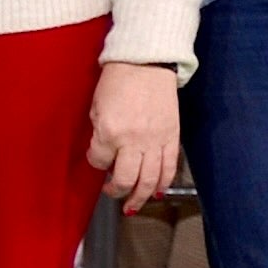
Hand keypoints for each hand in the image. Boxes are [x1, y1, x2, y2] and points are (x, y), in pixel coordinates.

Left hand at [88, 60, 181, 203]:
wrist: (147, 63)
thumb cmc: (119, 80)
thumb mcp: (97, 106)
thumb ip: (99, 133)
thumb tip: (105, 154)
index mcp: (110, 131)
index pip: (99, 161)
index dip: (96, 163)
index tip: (97, 159)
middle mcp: (133, 140)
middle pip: (125, 179)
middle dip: (117, 191)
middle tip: (113, 192)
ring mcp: (155, 140)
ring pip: (149, 180)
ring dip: (140, 197)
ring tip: (133, 205)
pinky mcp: (172, 137)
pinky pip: (169, 168)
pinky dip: (163, 183)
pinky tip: (156, 191)